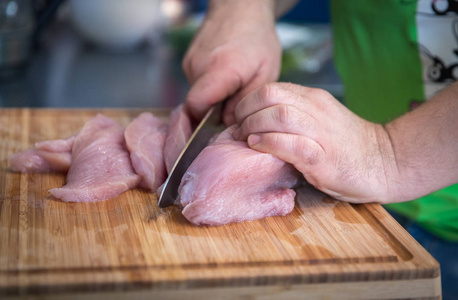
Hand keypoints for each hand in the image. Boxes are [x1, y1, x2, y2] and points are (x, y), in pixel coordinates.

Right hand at [182, 0, 281, 124]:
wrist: (239, 6)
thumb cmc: (258, 38)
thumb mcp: (265, 73)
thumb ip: (246, 101)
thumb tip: (228, 122)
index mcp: (219, 70)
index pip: (196, 106)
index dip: (206, 121)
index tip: (222, 121)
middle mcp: (198, 66)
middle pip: (197, 104)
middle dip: (214, 110)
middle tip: (235, 101)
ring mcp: (190, 62)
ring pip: (197, 94)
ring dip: (213, 97)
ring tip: (233, 84)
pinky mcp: (188, 61)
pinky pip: (196, 83)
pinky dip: (210, 86)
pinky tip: (225, 76)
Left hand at [233, 83, 396, 203]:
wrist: (387, 163)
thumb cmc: (348, 146)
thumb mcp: (320, 120)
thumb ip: (294, 115)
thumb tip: (256, 122)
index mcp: (314, 99)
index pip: (271, 88)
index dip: (247, 101)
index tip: (238, 118)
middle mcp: (316, 110)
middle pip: (270, 95)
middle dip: (245, 110)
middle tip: (237, 128)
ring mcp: (321, 132)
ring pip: (278, 114)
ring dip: (252, 125)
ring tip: (245, 138)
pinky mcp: (323, 158)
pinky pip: (290, 143)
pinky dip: (268, 142)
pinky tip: (257, 145)